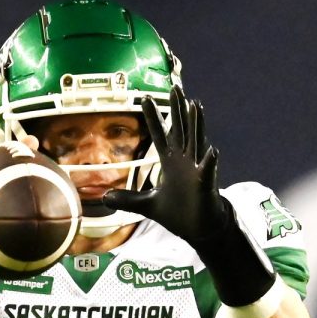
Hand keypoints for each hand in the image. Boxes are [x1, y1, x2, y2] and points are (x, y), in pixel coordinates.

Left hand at [103, 85, 228, 242]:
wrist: (198, 229)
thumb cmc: (177, 213)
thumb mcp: (147, 205)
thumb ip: (128, 199)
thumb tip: (104, 198)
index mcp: (170, 162)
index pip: (160, 135)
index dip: (153, 118)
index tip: (145, 98)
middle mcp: (184, 161)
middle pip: (180, 130)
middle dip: (177, 110)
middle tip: (175, 88)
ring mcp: (196, 171)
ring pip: (196, 142)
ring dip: (196, 125)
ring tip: (195, 105)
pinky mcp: (205, 186)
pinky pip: (208, 171)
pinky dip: (209, 162)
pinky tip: (212, 151)